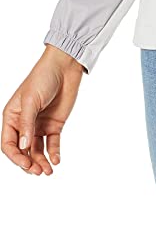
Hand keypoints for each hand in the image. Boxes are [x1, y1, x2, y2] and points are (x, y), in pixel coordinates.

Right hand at [2, 44, 84, 174]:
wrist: (64, 66)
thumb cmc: (42, 78)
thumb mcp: (31, 100)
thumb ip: (27, 124)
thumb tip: (23, 147)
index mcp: (12, 117)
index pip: (8, 144)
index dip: (15, 157)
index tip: (26, 164)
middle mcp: (24, 124)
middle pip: (22, 151)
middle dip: (28, 163)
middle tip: (38, 172)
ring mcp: (39, 125)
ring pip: (37, 150)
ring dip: (41, 162)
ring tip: (48, 171)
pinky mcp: (54, 125)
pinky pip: (52, 143)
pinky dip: (53, 153)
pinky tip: (56, 160)